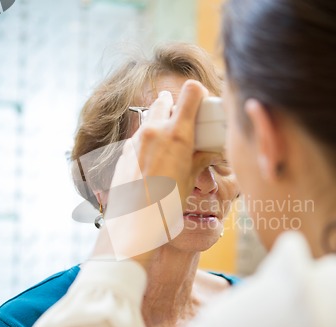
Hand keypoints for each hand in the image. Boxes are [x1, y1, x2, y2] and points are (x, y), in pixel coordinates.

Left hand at [132, 80, 208, 205]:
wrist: (133, 225)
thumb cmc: (165, 206)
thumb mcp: (190, 181)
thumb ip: (200, 159)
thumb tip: (211, 152)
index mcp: (176, 135)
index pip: (191, 92)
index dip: (198, 93)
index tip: (202, 102)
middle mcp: (154, 131)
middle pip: (165, 100)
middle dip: (176, 104)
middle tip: (186, 121)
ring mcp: (136, 140)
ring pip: (149, 117)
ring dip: (160, 121)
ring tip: (170, 143)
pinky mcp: (124, 152)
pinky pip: (138, 136)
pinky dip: (148, 139)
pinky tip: (154, 159)